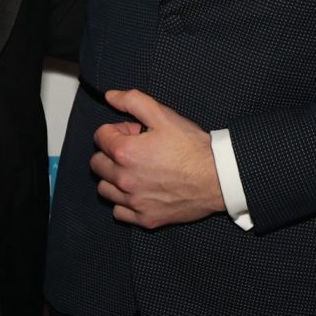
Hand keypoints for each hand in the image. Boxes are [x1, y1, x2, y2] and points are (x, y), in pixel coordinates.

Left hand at [90, 88, 224, 228]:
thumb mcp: (164, 115)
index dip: (118, 130)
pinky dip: (124, 202)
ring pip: (105, 188)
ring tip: (135, 171)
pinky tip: (139, 191)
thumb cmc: (193, 148)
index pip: (100, 136)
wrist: (218, 177)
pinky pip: (119, 212)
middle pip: (97, 163)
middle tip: (135, 150)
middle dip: (111, 153)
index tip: (134, 133)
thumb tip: (111, 96)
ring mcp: (134, 202)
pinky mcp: (145, 218)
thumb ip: (133, 101)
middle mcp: (124, 179)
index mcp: (125, 152)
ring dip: (114, 178)